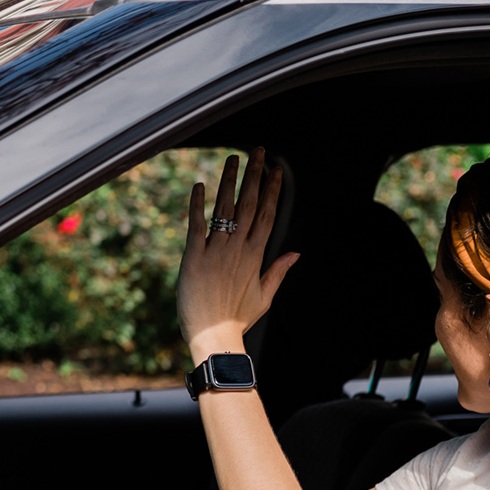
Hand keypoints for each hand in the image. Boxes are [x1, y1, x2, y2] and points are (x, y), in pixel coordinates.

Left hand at [177, 148, 297, 364]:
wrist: (214, 338)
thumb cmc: (237, 320)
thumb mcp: (264, 297)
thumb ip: (278, 271)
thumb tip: (296, 253)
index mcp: (256, 256)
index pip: (268, 215)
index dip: (273, 190)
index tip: (276, 170)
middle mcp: (238, 248)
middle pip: (250, 204)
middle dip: (255, 175)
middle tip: (258, 152)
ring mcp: (215, 251)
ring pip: (225, 208)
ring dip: (229, 180)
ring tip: (233, 158)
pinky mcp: (193, 257)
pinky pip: (196, 224)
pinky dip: (198, 204)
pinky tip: (200, 184)